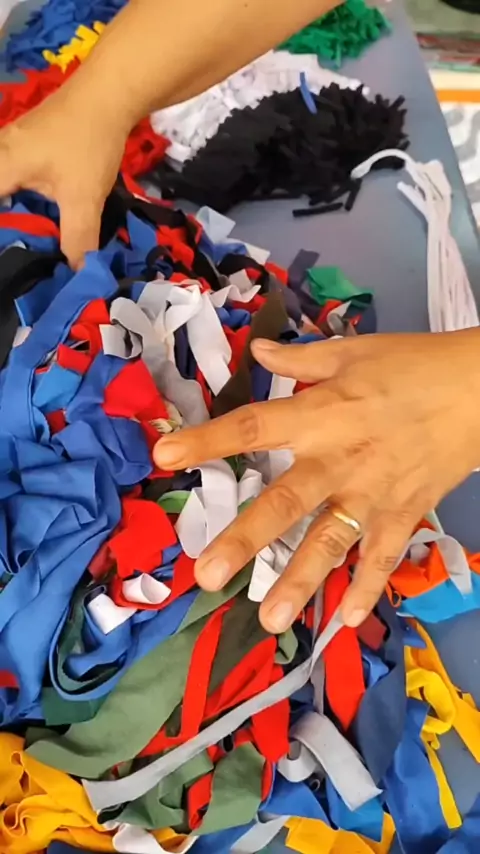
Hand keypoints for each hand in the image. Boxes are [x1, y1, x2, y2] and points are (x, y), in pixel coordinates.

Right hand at [0, 84, 128, 267]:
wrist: (108, 94)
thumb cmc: (89, 144)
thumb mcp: (84, 198)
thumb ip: (78, 238)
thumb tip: (78, 274)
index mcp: (1, 166)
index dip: (3, 233)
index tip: (9, 255)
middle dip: (7, 224)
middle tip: (16, 253)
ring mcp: (9, 144)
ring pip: (2, 182)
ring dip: (11, 211)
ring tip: (23, 239)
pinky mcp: (24, 143)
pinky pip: (9, 174)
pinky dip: (17, 196)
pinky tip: (35, 214)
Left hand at [154, 330, 479, 631]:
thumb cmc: (412, 365)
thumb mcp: (352, 351)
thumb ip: (301, 357)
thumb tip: (257, 349)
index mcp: (321, 414)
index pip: (253, 427)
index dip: (207, 439)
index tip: (163, 454)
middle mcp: (340, 461)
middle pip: (285, 503)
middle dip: (245, 539)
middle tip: (206, 575)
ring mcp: (374, 495)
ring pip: (331, 543)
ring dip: (300, 582)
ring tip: (269, 619)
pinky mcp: (405, 514)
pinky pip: (383, 558)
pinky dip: (369, 589)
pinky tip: (347, 621)